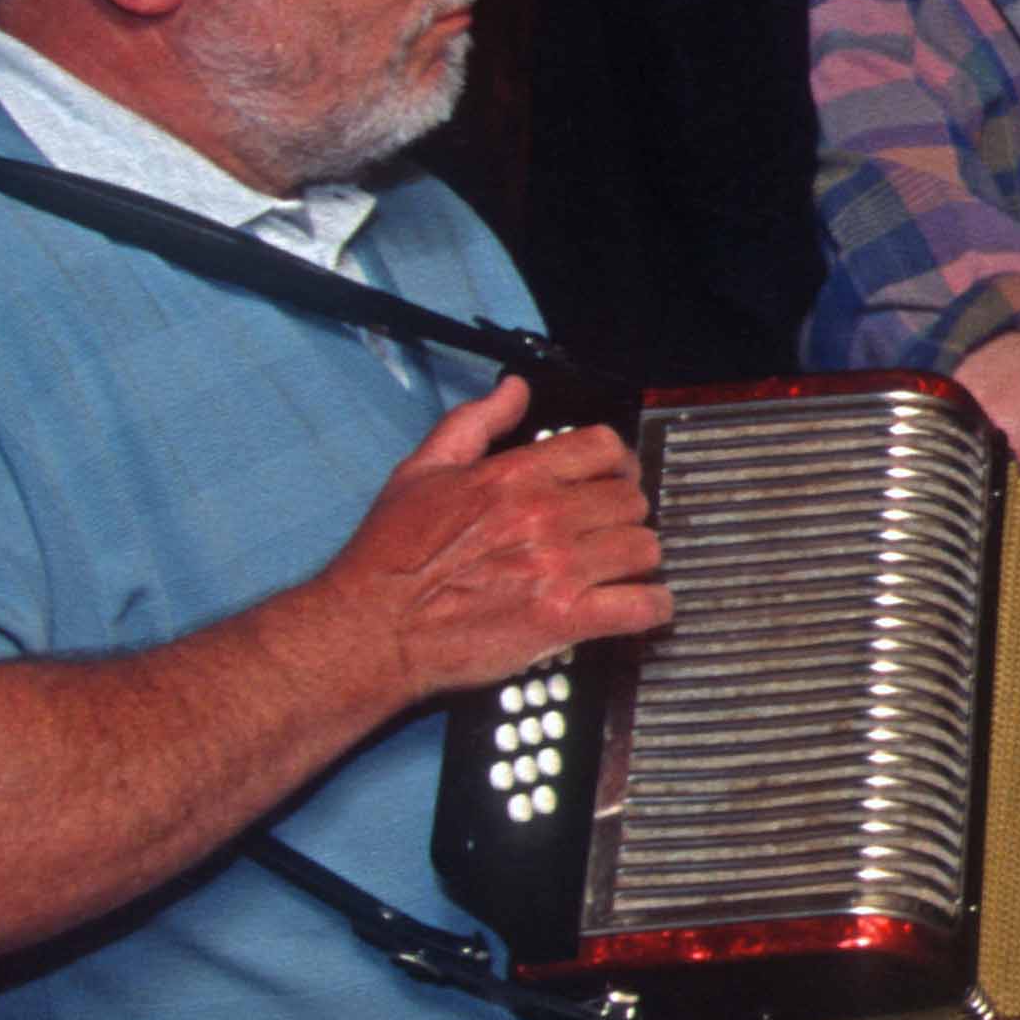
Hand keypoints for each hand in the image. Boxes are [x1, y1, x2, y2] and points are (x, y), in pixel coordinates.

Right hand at [320, 379, 670, 697]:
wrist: (368, 629)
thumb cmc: (388, 557)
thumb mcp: (420, 471)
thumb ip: (474, 423)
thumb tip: (514, 390)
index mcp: (514, 476)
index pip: (603, 447)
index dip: (616, 463)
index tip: (614, 479)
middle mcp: (544, 516)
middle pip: (630, 499)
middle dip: (623, 513)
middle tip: (609, 529)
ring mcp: (559, 568)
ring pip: (644, 548)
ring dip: (637, 558)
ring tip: (618, 568)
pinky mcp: (563, 619)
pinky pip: (642, 606)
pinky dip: (651, 607)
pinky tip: (639, 606)